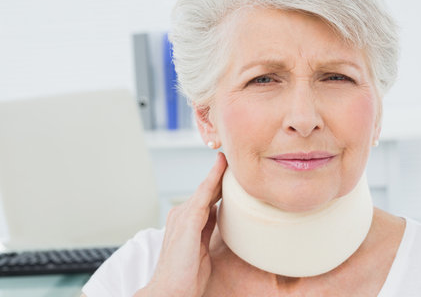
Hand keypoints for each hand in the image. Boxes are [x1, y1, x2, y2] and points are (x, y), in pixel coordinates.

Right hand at [135, 152, 226, 296]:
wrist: (170, 291)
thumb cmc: (186, 275)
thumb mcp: (202, 246)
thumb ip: (209, 228)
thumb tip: (220, 213)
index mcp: (186, 221)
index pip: (206, 197)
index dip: (218, 182)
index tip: (229, 168)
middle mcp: (182, 214)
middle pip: (206, 189)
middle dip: (219, 173)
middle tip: (233, 156)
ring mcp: (183, 216)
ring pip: (205, 188)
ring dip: (218, 172)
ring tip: (230, 156)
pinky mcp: (187, 221)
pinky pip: (204, 195)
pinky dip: (213, 180)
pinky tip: (221, 169)